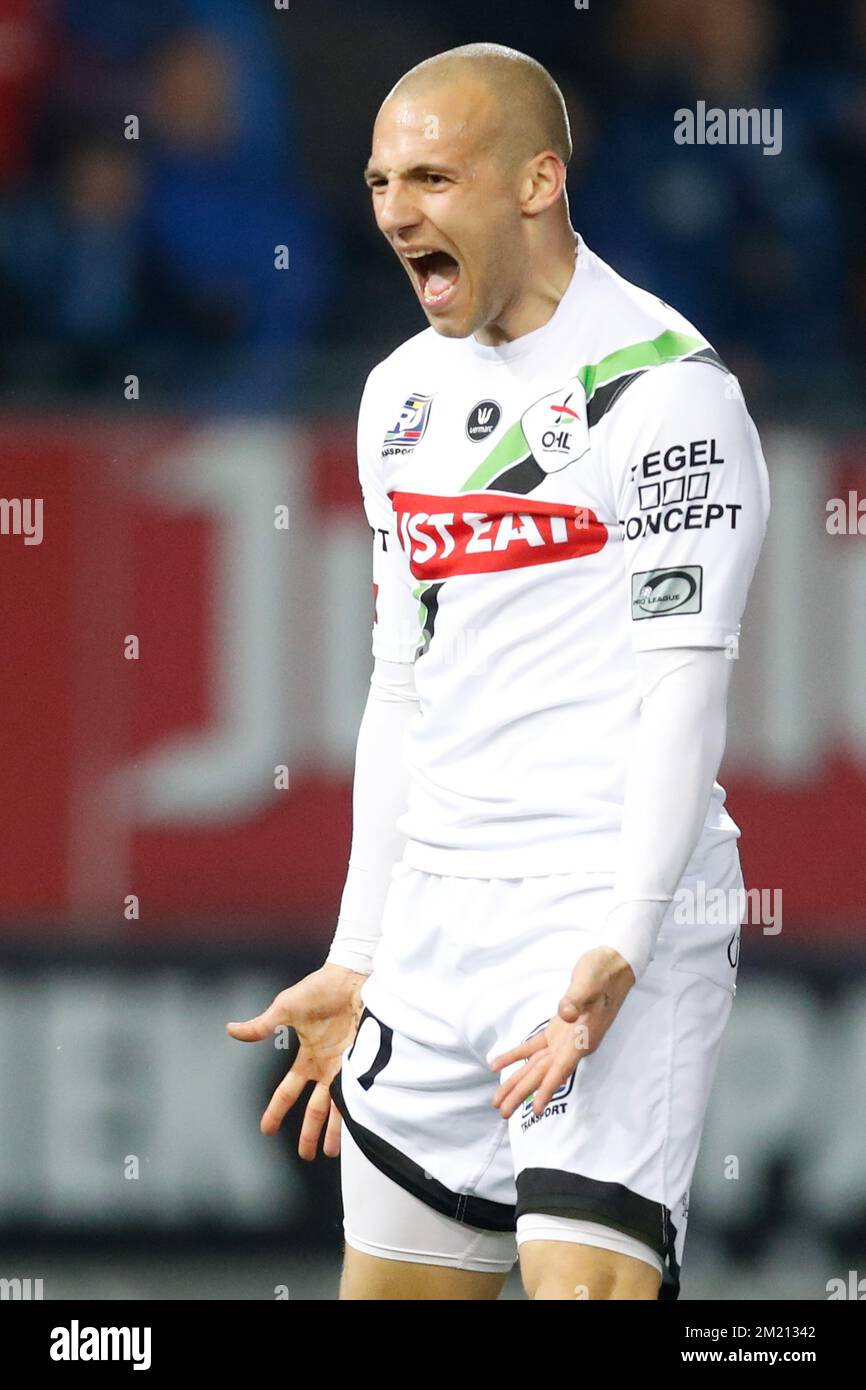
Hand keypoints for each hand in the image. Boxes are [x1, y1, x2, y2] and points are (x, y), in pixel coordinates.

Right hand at [226, 963, 366, 1159]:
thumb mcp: (285, 1008)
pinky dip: (354, 1111)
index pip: (288, 1091)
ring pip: (337, 1107)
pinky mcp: (362, 1061)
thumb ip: (262, 1025)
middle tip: (306, 1156)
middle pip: (314, 1108)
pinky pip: (357, 1092)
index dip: (276, 1110)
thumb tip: (232, 1030)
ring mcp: (345, 1066)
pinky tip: (356, 1130)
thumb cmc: (320, 988)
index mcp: (307, 1057)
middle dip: (309, 1132)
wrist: (352, 978)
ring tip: (331, 1153)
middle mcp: (326, 1067)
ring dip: (333, 1131)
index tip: (266, 1129)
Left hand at [489, 947, 635, 1119]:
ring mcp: (564, 1039)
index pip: (561, 1069)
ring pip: (536, 1065)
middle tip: (502, 1112)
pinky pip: (534, 1047)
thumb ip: (576, 999)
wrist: (613, 964)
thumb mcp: (589, 982)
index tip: (536, 1111)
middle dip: (522, 1093)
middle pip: (543, 1074)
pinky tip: (498, 1065)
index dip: (548, 1089)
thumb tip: (564, 1013)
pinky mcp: (557, 1029)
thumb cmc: (602, 973)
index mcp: (581, 1039)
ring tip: (498, 1101)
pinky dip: (516, 1056)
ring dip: (517, 1082)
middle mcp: (572, 1045)